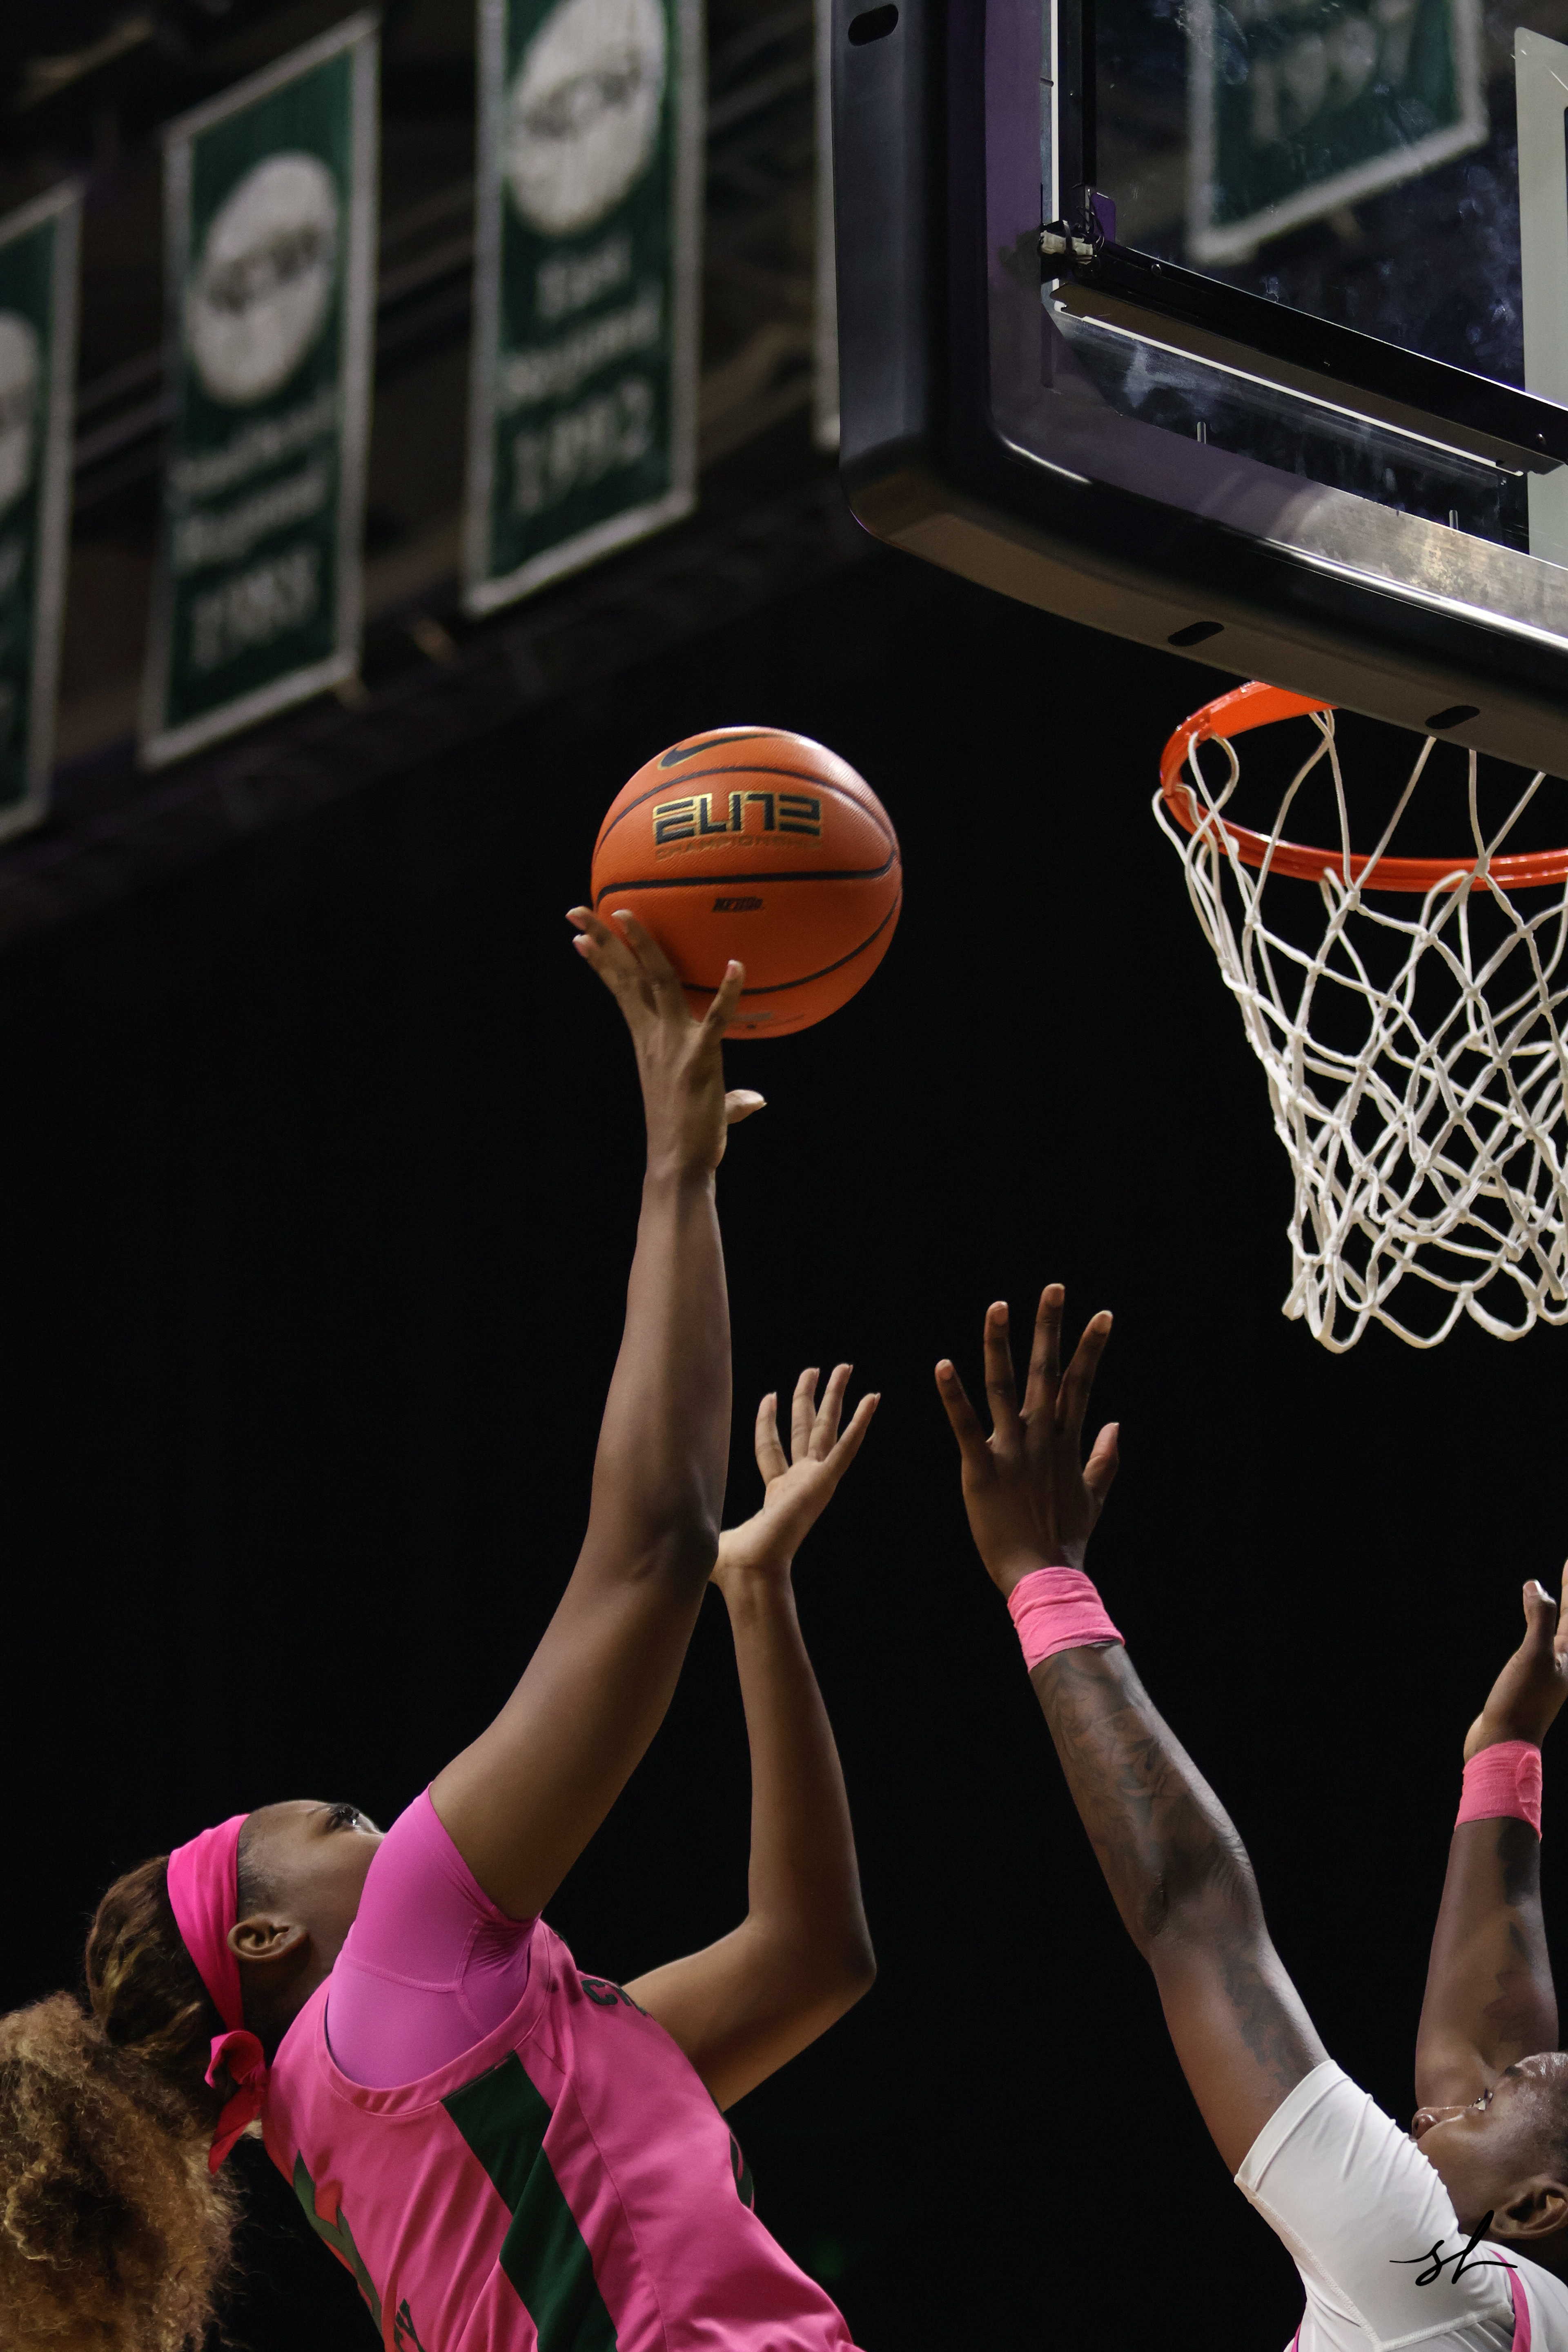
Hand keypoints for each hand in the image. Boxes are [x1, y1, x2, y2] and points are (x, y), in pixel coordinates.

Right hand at [568, 907, 764, 1174]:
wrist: (681, 1166)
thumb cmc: (691, 1139)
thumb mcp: (710, 1106)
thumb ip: (734, 1097)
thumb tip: (757, 1099)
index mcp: (648, 1041)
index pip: (621, 991)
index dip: (602, 962)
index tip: (581, 937)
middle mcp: (655, 1036)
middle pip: (627, 976)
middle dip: (603, 940)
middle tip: (579, 910)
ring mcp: (675, 1044)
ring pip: (657, 981)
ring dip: (640, 944)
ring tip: (624, 912)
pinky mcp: (702, 1059)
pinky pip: (718, 1019)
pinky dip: (729, 993)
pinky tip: (737, 964)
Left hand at [712, 1366, 878, 1596]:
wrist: (749, 1570)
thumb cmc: (729, 1563)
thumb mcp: (708, 1532)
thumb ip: (692, 1523)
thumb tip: (656, 1528)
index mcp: (776, 1494)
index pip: (771, 1448)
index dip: (768, 1420)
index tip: (769, 1395)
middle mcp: (799, 1484)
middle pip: (805, 1430)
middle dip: (810, 1398)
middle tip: (816, 1370)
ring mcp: (814, 1481)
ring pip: (826, 1428)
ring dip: (835, 1397)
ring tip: (843, 1367)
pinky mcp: (825, 1482)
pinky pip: (846, 1446)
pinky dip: (860, 1422)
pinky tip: (872, 1398)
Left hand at [935, 1285, 1117, 1595]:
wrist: (1044, 1576)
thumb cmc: (1066, 1540)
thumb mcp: (1094, 1496)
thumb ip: (1104, 1457)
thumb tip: (1116, 1423)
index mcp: (1066, 1442)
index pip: (1081, 1383)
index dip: (1091, 1347)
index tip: (1102, 1315)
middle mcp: (1041, 1438)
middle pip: (1048, 1372)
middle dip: (1051, 1328)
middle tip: (1053, 1288)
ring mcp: (1012, 1451)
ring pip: (1005, 1387)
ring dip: (1000, 1345)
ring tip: (997, 1306)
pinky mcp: (981, 1469)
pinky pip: (965, 1425)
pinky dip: (953, 1395)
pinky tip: (942, 1365)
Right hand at [1464, 1575, 1567, 1758]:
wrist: (1502, 1742)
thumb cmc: (1521, 1701)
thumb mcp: (1535, 1655)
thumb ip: (1540, 1619)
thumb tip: (1537, 1586)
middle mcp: (1562, 1664)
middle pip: (1567, 1623)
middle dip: (1566, 1599)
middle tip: (1566, 1574)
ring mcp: (1546, 1675)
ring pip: (1555, 1634)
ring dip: (1556, 1613)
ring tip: (1551, 1597)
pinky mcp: (1528, 1683)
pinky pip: (1539, 1646)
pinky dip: (1538, 1629)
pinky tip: (1531, 1630)